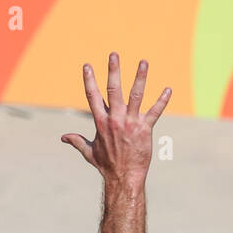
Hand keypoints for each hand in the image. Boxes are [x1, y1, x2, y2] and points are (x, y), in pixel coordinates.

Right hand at [61, 52, 170, 184]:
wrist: (123, 178)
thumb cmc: (106, 166)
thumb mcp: (89, 152)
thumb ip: (77, 141)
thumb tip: (63, 138)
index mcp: (101, 122)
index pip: (93, 96)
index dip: (89, 80)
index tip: (87, 66)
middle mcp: (115, 119)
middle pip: (114, 89)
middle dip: (113, 70)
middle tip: (114, 54)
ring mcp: (131, 123)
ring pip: (136, 95)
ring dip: (140, 77)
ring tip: (143, 62)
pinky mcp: (145, 129)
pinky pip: (155, 112)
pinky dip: (162, 100)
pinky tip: (168, 89)